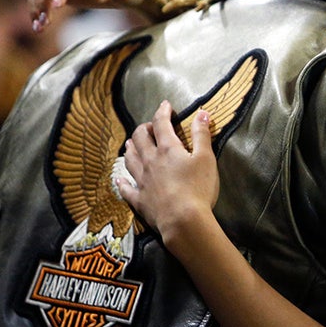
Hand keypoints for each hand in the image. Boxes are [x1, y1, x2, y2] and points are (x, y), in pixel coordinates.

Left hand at [116, 100, 218, 246]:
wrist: (183, 221)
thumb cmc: (198, 189)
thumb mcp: (206, 158)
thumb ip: (202, 135)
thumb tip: (201, 113)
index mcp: (168, 149)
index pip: (161, 124)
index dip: (163, 112)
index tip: (166, 105)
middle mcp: (150, 161)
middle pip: (140, 139)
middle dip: (144, 129)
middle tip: (149, 126)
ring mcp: (142, 181)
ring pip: (130, 159)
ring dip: (130, 149)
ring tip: (131, 144)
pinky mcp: (140, 200)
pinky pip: (126, 189)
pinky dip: (122, 183)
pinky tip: (119, 180)